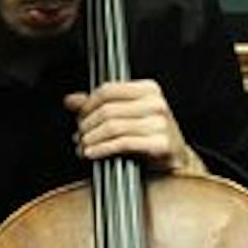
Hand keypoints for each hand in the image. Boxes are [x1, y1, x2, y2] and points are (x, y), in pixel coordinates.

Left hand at [64, 78, 204, 175]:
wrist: (176, 158)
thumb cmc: (150, 134)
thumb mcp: (125, 113)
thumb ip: (98, 104)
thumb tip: (71, 100)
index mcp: (148, 89)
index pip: (107, 90)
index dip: (87, 105)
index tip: (79, 116)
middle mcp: (156, 104)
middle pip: (107, 110)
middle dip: (86, 125)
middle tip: (79, 135)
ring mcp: (160, 123)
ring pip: (112, 127)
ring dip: (91, 139)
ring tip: (83, 146)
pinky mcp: (161, 144)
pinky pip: (122, 143)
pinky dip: (102, 149)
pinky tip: (92, 153)